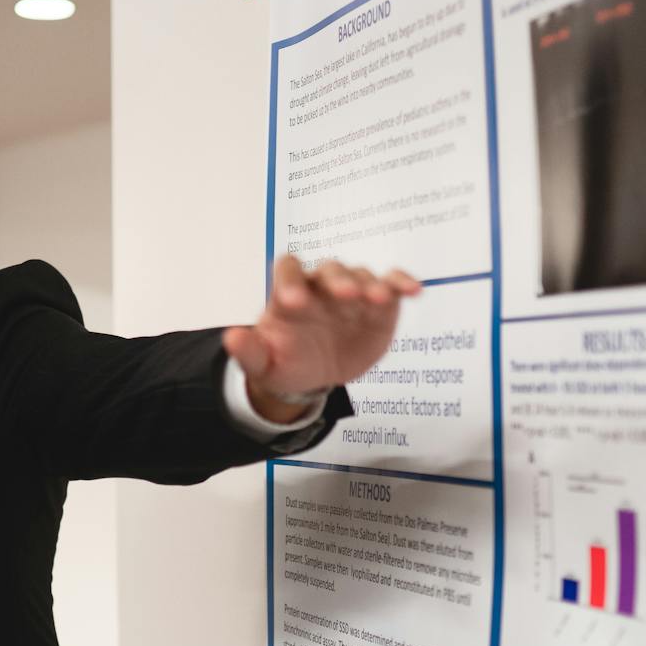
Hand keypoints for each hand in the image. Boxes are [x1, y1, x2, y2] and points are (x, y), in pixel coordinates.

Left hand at [223, 255, 422, 421]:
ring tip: (378, 299)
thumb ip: (249, 351)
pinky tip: (414, 290)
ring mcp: (353, 292)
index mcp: (291, 293)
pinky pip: (392, 286)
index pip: (289, 270)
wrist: (313, 375)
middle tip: (346, 296)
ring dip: (372, 284)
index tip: (294, 302)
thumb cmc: (285, 361)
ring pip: (363, 275)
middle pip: (330, 270)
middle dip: (338, 280)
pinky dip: (402, 283)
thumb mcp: (263, 363)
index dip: (291, 280)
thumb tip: (231, 338)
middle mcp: (323, 286)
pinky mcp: (380, 305)